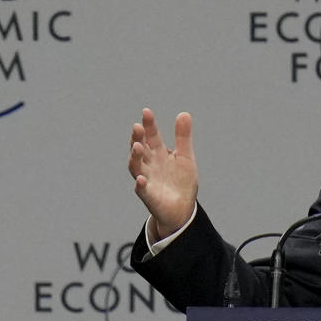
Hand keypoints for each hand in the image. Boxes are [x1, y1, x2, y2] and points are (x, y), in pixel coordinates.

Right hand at [128, 109, 197, 239]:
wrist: (183, 207)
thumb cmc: (181, 180)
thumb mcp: (185, 157)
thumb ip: (183, 137)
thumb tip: (183, 113)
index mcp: (158, 153)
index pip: (151, 136)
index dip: (149, 125)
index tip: (146, 112)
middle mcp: (149, 164)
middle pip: (140, 149)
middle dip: (137, 138)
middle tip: (137, 127)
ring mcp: (147, 179)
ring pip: (136, 167)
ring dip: (135, 157)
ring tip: (137, 147)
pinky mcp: (149, 196)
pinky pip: (142, 190)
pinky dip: (140, 185)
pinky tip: (141, 179)